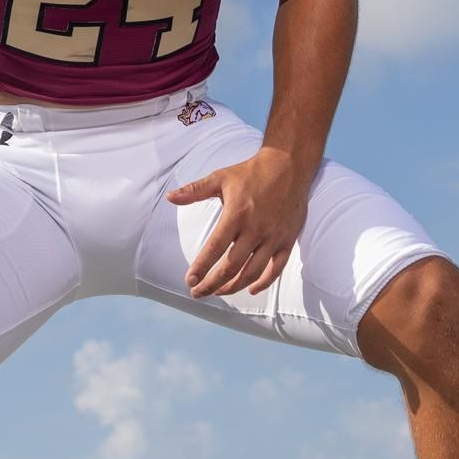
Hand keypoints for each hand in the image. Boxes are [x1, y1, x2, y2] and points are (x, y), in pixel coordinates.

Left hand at [168, 147, 314, 297]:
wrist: (288, 165)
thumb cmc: (251, 172)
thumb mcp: (220, 178)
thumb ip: (194, 190)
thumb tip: (170, 197)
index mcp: (236, 215)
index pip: (215, 248)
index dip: (201, 267)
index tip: (190, 281)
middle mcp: (255, 229)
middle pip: (232, 266)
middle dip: (213, 283)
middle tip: (199, 293)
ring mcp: (273, 237)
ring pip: (253, 272)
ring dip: (234, 286)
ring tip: (220, 292)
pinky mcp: (287, 240)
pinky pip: (276, 268)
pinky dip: (264, 282)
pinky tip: (251, 289)